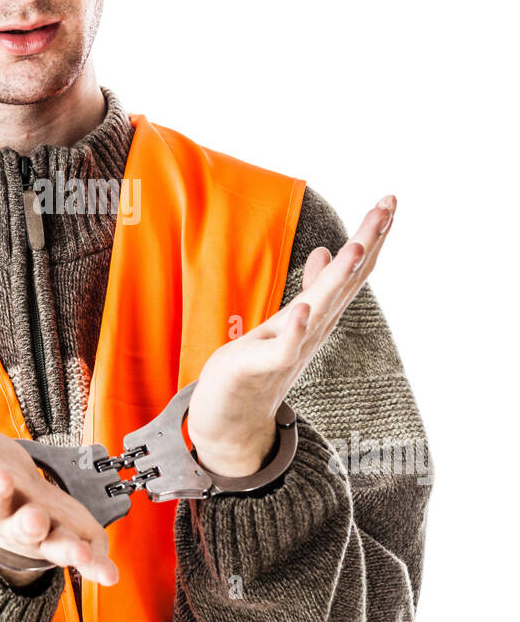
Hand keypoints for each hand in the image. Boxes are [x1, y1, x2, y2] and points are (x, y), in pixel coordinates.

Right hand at [0, 422, 118, 585]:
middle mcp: (19, 519)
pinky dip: (97, 565)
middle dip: (29, 525)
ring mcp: (47, 531)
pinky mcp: (72, 535)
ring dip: (68, 551)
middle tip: (34, 521)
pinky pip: (87, 553)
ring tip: (81, 557)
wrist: (5, 485)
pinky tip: (108, 574)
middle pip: (24, 526)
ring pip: (56, 544)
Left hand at [186, 194, 396, 476]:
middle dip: (367, 243)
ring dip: (339, 280)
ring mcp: (289, 349)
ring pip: (321, 311)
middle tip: (387, 206)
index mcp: (318, 314)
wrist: (232, 422)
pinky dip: (293, 331)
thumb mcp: (286, 319)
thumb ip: (311, 288)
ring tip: (355, 247)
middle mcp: (312, 329)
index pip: (351, 272)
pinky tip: (302, 311)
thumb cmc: (258, 369)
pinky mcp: (259, 368)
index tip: (389, 200)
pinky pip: (282, 350)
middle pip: (345, 283)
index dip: (370, 236)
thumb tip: (327, 251)